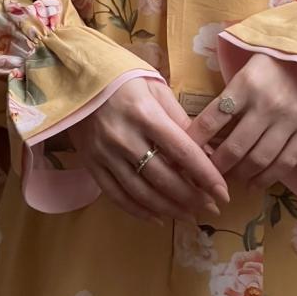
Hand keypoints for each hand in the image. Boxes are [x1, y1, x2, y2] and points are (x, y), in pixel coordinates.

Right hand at [67, 77, 229, 224]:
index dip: (206, 176)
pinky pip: (116, 195)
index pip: (183, 152)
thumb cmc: (122, 78)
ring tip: (190, 216)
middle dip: (191, 198)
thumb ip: (181, 122)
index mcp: (146, 114)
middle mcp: (124, 138)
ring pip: (141, 192)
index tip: (223, 193)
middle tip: (212, 208)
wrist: (73, 77)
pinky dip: (138, 211)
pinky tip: (158, 218)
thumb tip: (209, 153)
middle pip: (164, 178)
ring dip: (169, 209)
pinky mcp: (91, 164)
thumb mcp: (157, 90)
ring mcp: (105, 154)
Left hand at [188, 53, 296, 191]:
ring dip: (239, 175)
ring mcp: (290, 120)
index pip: (212, 119)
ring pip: (258, 159)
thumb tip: (200, 132)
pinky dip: (267, 178)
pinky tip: (254, 185)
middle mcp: (268, 104)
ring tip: (228, 179)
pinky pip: (285, 162)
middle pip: (234, 147)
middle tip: (205, 175)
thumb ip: (227, 96)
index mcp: (246, 84)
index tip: (183, 153)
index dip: (194, 141)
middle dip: (215, 166)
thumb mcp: (245, 70)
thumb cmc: (274, 64)